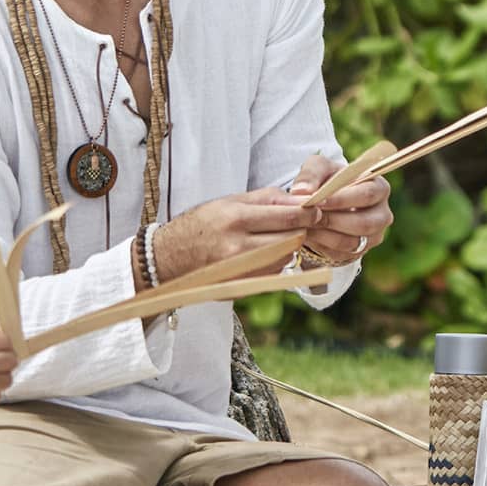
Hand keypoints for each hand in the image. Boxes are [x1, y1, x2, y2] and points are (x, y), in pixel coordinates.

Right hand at [154, 188, 330, 282]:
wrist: (170, 257)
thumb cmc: (203, 223)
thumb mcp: (230, 201)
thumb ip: (267, 199)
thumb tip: (301, 200)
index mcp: (236, 218)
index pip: (287, 216)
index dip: (308, 214)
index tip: (316, 210)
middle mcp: (239, 246)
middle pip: (291, 239)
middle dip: (302, 230)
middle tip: (304, 223)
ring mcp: (241, 270)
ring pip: (286, 258)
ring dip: (289, 247)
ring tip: (277, 237)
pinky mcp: (241, 286)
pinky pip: (274, 274)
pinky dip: (277, 263)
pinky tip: (265, 254)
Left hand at [287, 154, 393, 264]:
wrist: (325, 201)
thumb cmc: (327, 179)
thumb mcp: (319, 167)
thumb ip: (311, 174)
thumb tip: (301, 191)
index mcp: (380, 188)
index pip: (367, 195)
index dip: (342, 199)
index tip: (317, 200)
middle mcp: (383, 214)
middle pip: (364, 223)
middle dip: (332, 220)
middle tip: (308, 216)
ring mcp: (374, 236)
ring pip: (352, 242)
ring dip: (325, 235)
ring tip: (303, 225)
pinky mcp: (360, 251)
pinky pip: (341, 254)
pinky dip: (322, 246)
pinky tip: (307, 234)